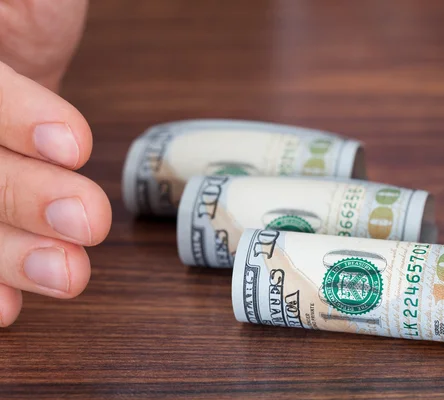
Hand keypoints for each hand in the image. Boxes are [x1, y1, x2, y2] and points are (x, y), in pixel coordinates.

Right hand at [0, 0, 110, 325]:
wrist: (4, 37)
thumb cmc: (21, 15)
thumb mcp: (28, 5)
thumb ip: (31, 11)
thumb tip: (42, 7)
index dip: (12, 118)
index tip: (74, 144)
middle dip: (21, 198)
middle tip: (87, 222)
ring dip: (6, 254)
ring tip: (66, 275)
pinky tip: (8, 305)